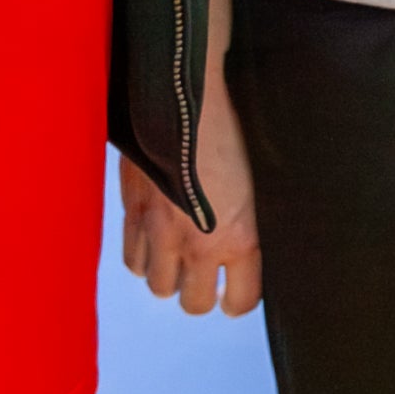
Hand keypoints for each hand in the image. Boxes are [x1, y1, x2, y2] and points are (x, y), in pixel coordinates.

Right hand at [119, 81, 262, 316]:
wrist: (186, 89)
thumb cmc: (236, 123)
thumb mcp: (261, 173)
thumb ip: (255, 215)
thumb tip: (258, 238)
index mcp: (239, 235)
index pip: (241, 300)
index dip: (241, 299)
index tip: (239, 292)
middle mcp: (198, 242)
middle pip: (194, 304)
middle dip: (203, 293)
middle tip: (209, 276)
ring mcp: (160, 230)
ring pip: (159, 286)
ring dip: (171, 276)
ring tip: (182, 257)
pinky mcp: (133, 211)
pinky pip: (132, 259)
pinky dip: (144, 256)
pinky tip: (156, 240)